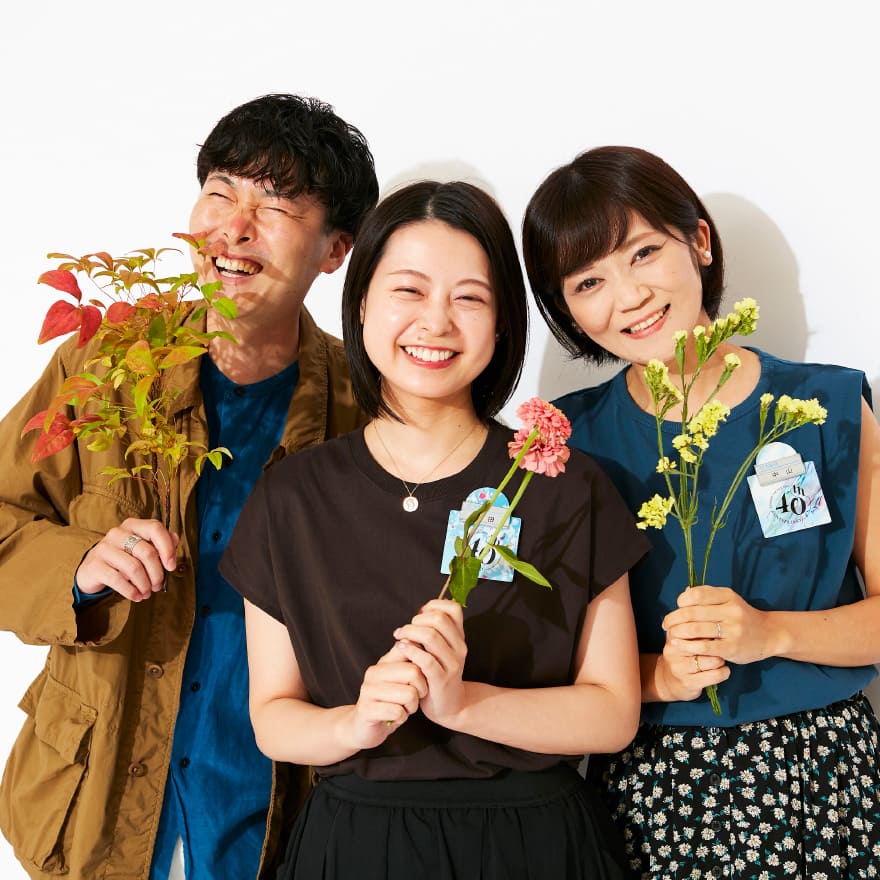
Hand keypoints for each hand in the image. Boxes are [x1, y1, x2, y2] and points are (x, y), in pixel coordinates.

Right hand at [75, 518, 178, 601]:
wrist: (92, 570)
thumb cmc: (123, 558)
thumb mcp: (141, 548)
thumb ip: (159, 543)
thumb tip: (175, 539)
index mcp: (132, 525)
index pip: (155, 528)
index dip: (167, 548)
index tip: (171, 566)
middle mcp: (117, 533)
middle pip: (146, 552)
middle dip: (156, 573)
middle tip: (158, 586)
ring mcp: (104, 548)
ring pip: (133, 567)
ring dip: (144, 585)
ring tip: (147, 593)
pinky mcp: (95, 565)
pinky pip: (118, 579)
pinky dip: (131, 591)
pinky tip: (136, 596)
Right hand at [347, 645, 427, 748]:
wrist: (363, 728)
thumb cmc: (389, 702)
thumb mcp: (400, 679)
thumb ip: (408, 662)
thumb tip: (420, 640)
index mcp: (383, 662)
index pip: (408, 649)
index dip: (422, 662)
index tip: (421, 676)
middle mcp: (374, 672)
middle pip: (414, 672)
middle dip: (421, 689)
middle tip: (414, 698)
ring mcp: (368, 690)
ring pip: (409, 694)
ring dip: (412, 706)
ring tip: (404, 708)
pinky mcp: (366, 710)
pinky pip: (398, 711)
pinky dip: (402, 717)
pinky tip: (395, 718)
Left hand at [393, 599, 466, 725]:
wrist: (450, 706)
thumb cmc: (438, 673)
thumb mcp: (441, 649)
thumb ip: (434, 631)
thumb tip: (421, 611)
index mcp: (459, 637)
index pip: (453, 609)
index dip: (434, 605)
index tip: (420, 614)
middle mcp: (459, 647)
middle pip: (439, 620)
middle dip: (417, 620)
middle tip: (405, 629)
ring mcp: (452, 664)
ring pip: (431, 637)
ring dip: (409, 632)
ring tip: (399, 637)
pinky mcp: (441, 679)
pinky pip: (425, 659)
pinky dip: (410, 650)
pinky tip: (400, 648)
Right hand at [654, 627, 729, 702]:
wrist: (667, 681)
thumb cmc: (682, 655)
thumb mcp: (682, 638)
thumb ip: (694, 625)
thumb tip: (715, 613)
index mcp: (673, 634)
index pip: (696, 625)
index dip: (712, 628)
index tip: (720, 630)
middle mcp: (673, 650)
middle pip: (705, 642)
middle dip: (718, 644)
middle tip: (724, 644)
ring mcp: (679, 667)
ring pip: (712, 660)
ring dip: (722, 659)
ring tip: (722, 658)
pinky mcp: (688, 682)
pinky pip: (715, 675)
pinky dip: (724, 672)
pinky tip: (724, 670)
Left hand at [663, 585, 777, 665]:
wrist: (769, 635)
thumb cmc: (742, 616)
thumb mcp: (728, 601)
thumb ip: (707, 596)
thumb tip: (683, 593)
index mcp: (728, 596)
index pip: (697, 595)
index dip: (682, 601)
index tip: (677, 607)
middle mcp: (731, 610)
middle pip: (693, 612)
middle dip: (674, 618)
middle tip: (665, 624)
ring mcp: (733, 629)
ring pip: (696, 629)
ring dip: (678, 632)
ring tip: (670, 634)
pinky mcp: (732, 647)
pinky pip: (704, 646)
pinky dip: (688, 645)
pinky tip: (679, 645)